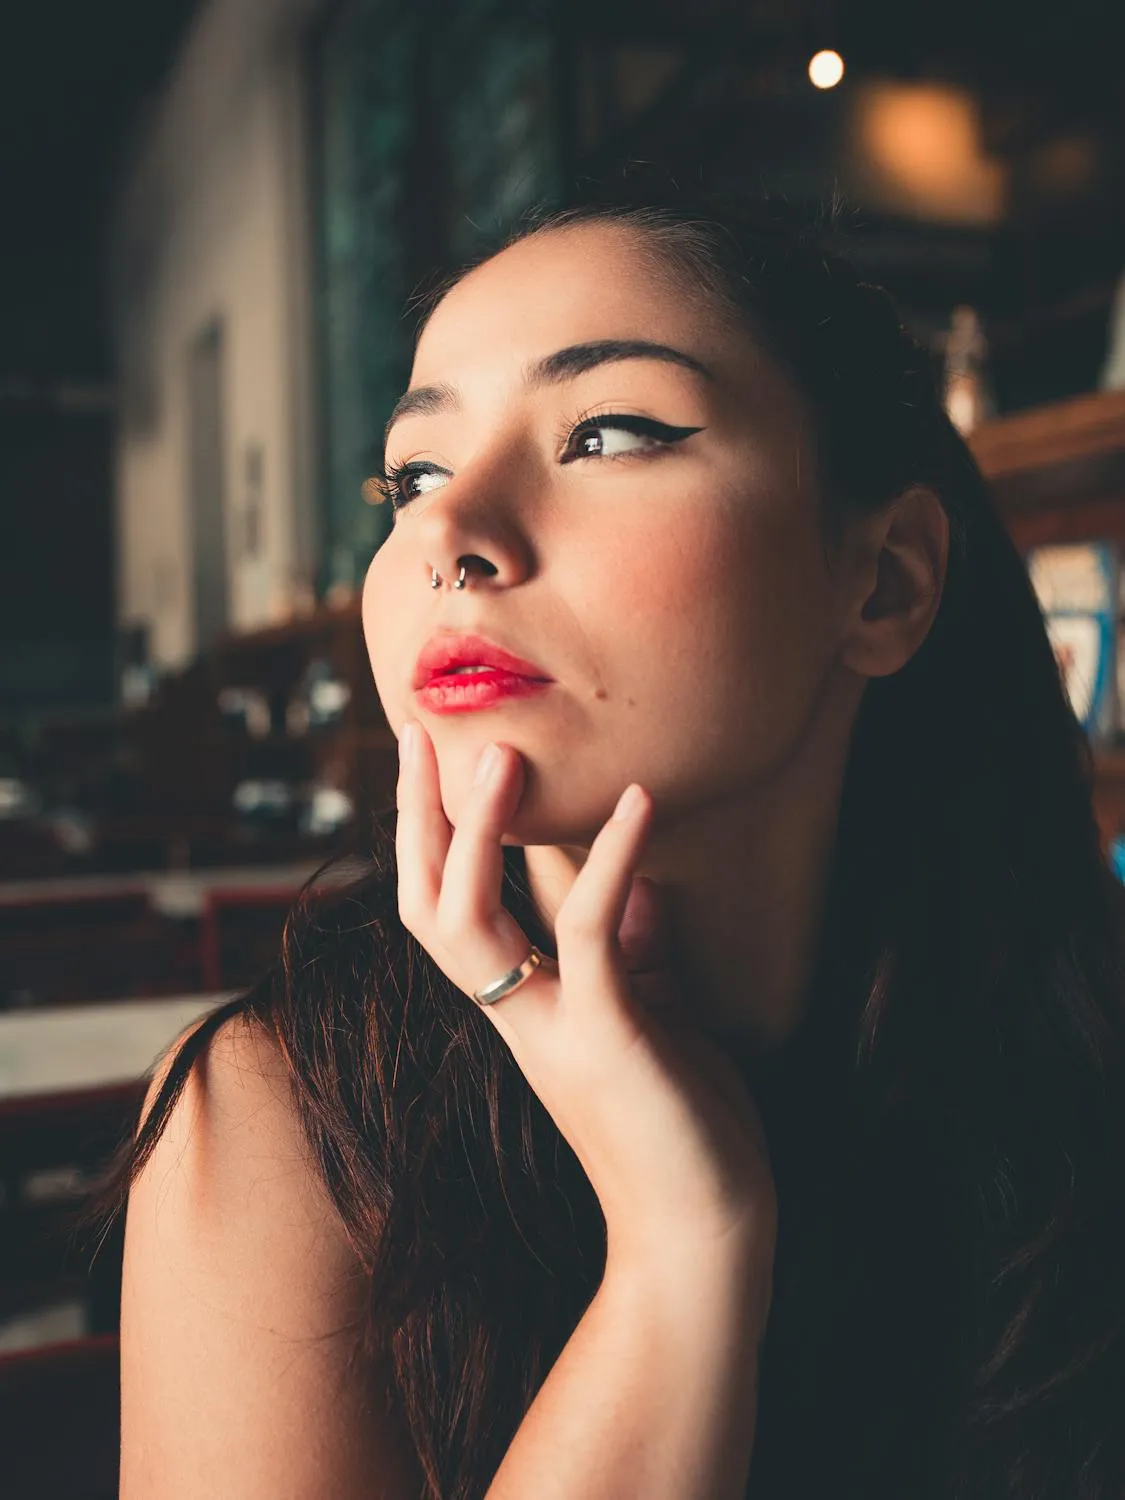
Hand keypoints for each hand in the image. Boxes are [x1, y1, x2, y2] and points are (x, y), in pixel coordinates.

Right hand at [394, 721, 777, 1271]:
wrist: (700, 1228)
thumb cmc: (677, 1124)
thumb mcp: (647, 1015)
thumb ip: (631, 950)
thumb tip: (635, 882)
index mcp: (519, 1008)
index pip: (445, 909)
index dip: (428, 838)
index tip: (427, 763)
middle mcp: (514, 1014)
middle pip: (427, 906)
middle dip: (417, 819)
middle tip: (417, 732)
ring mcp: (551, 1026)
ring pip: (471, 918)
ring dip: (478, 831)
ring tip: (499, 752)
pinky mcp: (606, 1034)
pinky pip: (587, 932)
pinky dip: (610, 859)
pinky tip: (639, 801)